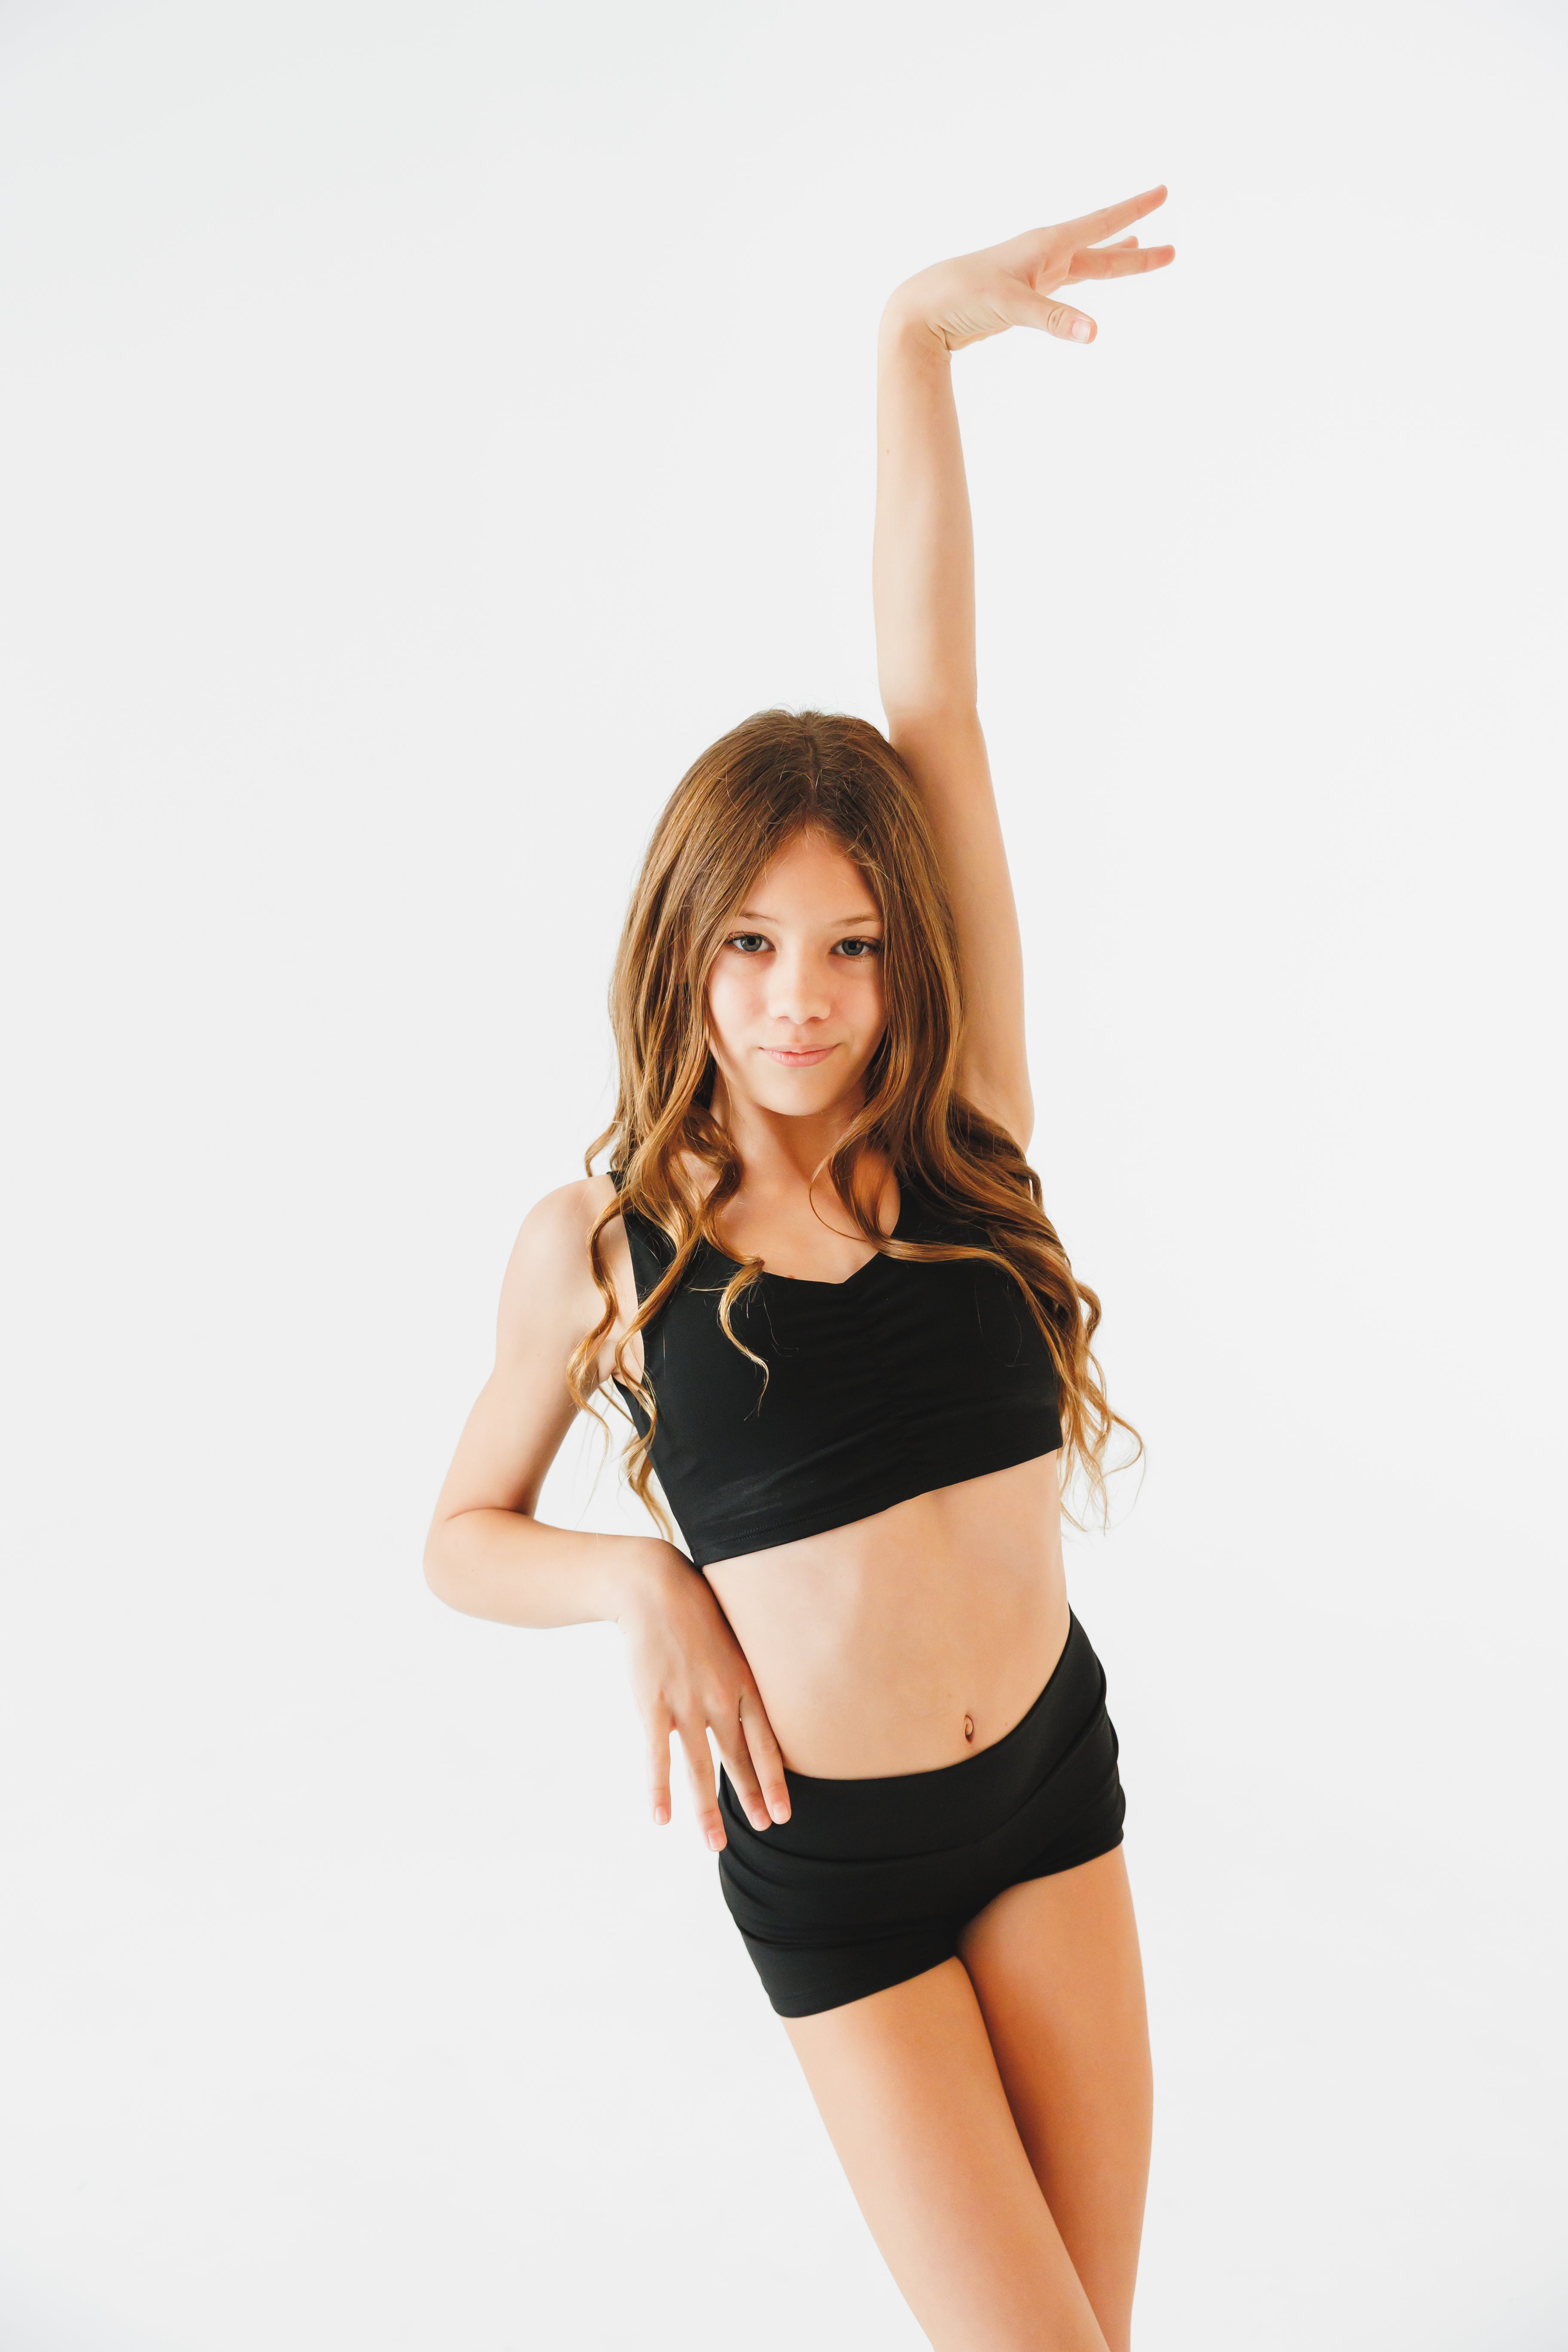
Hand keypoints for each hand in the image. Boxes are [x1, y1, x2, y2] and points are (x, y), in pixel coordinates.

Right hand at [614, 1541, 790, 1849]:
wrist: (652, 1587)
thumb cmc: (696, 1612)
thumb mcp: (734, 1640)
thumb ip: (745, 1676)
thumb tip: (758, 1705)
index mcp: (745, 1683)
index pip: (767, 1743)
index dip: (776, 1780)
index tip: (783, 1814)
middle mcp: (721, 1699)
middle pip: (739, 1761)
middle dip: (751, 1799)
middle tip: (762, 1830)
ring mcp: (686, 1704)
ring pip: (701, 1768)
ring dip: (708, 1810)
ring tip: (714, 1845)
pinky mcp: (652, 1704)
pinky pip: (658, 1756)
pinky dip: (659, 1789)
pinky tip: (661, 1818)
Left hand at [884, 184, 1173, 353]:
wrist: (924, 309)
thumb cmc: (962, 296)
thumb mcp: (1012, 307)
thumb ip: (1055, 319)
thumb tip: (1095, 333)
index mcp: (1046, 246)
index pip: (1101, 224)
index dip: (1133, 209)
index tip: (1162, 191)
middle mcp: (1044, 254)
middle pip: (1103, 250)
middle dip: (1138, 250)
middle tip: (1173, 248)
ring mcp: (1036, 274)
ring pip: (1088, 265)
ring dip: (1117, 261)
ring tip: (1145, 252)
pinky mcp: (1025, 295)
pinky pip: (1067, 284)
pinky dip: (1087, 279)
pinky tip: (1092, 276)